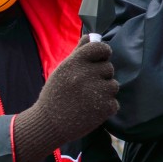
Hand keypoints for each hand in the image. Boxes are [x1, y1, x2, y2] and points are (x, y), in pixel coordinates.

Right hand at [13, 36, 118, 161]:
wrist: (48, 124)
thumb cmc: (55, 95)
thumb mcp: (62, 70)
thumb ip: (78, 53)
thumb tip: (91, 37)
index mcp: (75, 63)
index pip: (101, 48)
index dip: (103, 53)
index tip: (101, 58)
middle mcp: (86, 75)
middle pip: (109, 68)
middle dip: (102, 76)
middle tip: (88, 86)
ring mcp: (97, 91)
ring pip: (113, 85)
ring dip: (105, 92)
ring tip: (88, 99)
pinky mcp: (105, 107)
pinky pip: (114, 102)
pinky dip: (106, 107)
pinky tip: (91, 110)